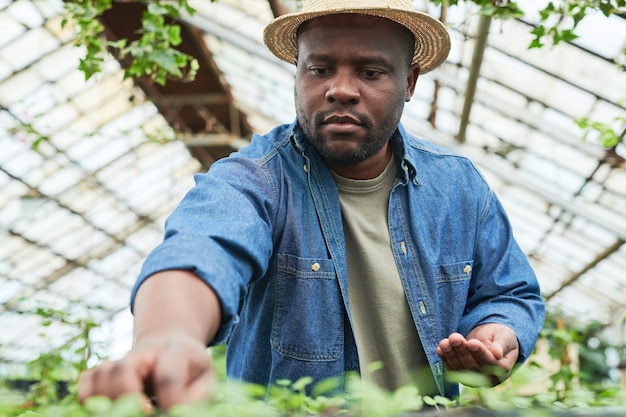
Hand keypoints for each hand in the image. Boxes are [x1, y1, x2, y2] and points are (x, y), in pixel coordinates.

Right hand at [78, 333, 214, 410]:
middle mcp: (143, 354)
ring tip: (125, 411)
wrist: (171, 345)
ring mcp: (120, 361)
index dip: (168, 399)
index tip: (166, 412)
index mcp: (175, 352)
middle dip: (127, 398)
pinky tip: (106, 409)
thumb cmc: (190, 369)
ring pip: (101, 376)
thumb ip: (197, 396)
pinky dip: (89, 400)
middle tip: (144, 412)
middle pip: (123, 371)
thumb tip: (177, 412)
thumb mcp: (205, 378)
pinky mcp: (104, 372)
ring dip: (108, 401)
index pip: (167, 375)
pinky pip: (86, 384)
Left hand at [436, 323, 518, 384]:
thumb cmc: (501, 337)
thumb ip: (502, 344)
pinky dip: (445, 358)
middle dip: (462, 351)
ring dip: (451, 354)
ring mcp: (474, 378)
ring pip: (460, 368)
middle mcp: (489, 378)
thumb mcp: (505, 336)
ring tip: (445, 342)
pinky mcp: (462, 374)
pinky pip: (452, 368)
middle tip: (455, 337)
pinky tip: (440, 349)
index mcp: (503, 369)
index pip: (491, 363)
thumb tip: (497, 353)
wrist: (491, 338)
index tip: (472, 342)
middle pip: (473, 366)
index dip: (480, 353)